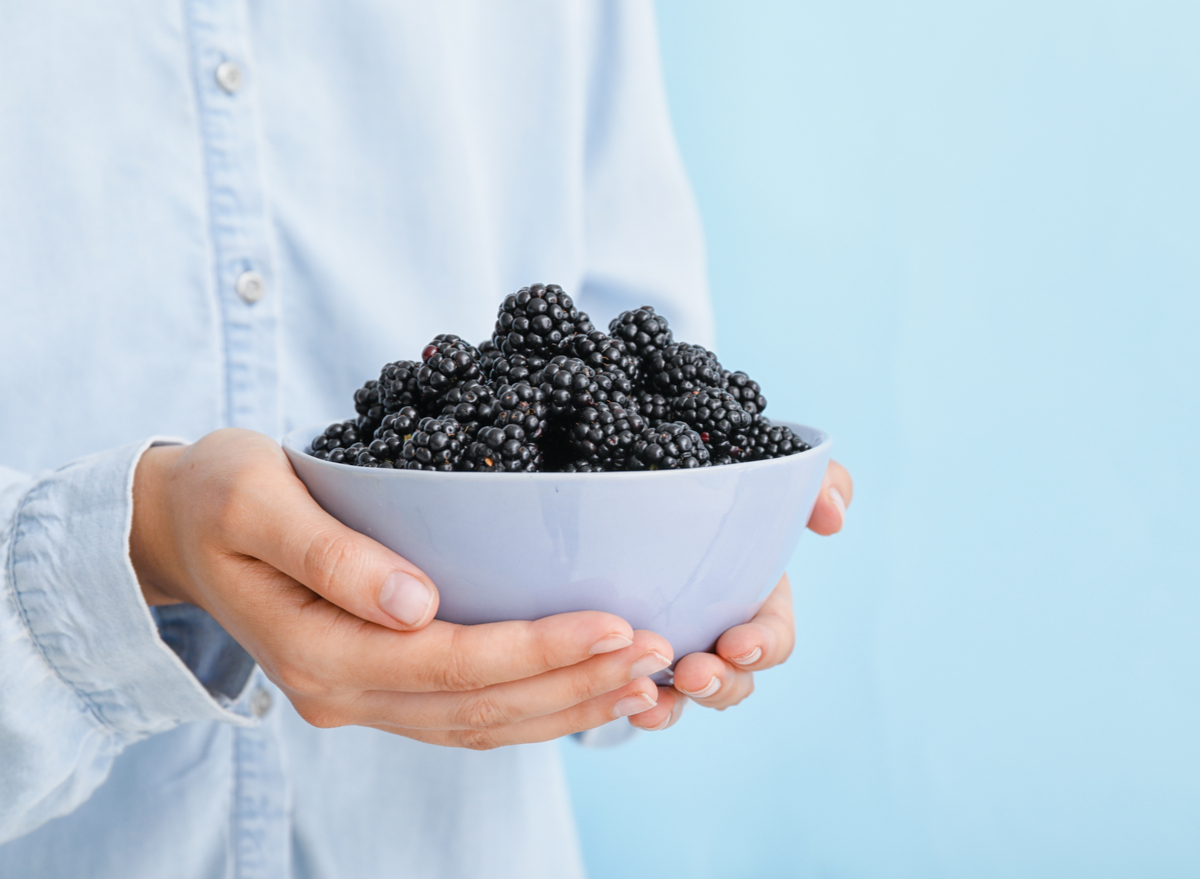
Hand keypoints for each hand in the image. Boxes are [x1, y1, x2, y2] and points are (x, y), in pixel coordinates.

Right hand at [130, 429, 671, 747]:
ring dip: (564, 705)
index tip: (614, 623)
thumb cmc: (217, 495)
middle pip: (475, 708)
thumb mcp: (252, 499)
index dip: (534, 650)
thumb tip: (415, 603)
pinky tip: (586, 687)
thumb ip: (330, 553)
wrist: (179, 526)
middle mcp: (340, 690)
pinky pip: (464, 715)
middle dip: (571, 683)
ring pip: (477, 726)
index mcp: (313, 649)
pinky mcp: (379, 684)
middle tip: (655, 653)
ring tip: (643, 679)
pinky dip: (531, 706)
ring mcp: (359, 697)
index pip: (445, 664)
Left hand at [628, 459, 853, 729]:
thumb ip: (818, 481)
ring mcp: (676, 647)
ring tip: (651, 704)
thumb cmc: (712, 474)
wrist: (631, 470)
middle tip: (692, 674)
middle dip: (719, 685)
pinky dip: (631, 703)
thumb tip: (834, 516)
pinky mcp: (629, 653)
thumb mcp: (766, 468)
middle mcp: (718, 631)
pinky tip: (619, 702)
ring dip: (675, 707)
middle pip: (733, 680)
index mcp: (757, 599)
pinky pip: (634, 691)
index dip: (763, 647)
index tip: (738, 643)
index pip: (774, 638)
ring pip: (684, 697)